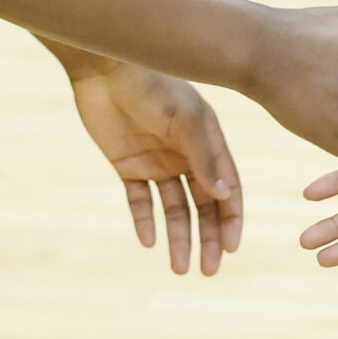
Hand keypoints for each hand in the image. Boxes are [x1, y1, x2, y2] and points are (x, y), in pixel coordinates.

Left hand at [68, 60, 243, 275]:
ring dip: (178, 237)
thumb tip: (224, 197)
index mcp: (209, 142)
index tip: (231, 248)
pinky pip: (140, 201)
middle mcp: (187, 155)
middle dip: (207, 238)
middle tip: (208, 271)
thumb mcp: (184, 122)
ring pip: (174, 208)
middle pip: (203, 205)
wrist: (106, 68)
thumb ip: (203, 158)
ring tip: (180, 268)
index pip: (227, 188)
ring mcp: (158, 162)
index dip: (231, 218)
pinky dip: (146, 220)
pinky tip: (149, 242)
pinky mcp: (129, 165)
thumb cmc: (153, 86)